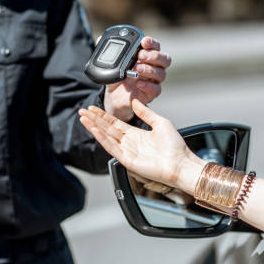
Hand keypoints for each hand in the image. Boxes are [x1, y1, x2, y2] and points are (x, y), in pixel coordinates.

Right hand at [79, 99, 204, 191]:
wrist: (181, 163)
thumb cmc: (175, 147)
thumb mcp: (160, 122)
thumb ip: (146, 112)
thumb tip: (135, 100)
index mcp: (136, 134)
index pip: (114, 123)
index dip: (103, 116)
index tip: (93, 108)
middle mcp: (129, 143)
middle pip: (107, 129)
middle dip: (94, 119)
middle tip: (82, 111)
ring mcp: (127, 152)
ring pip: (106, 137)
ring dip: (94, 127)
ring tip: (84, 118)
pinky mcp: (127, 160)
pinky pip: (111, 147)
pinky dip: (102, 138)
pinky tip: (94, 129)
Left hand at [103, 36, 170, 120]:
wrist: (114, 96)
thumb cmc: (117, 76)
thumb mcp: (111, 63)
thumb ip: (108, 50)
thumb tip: (100, 38)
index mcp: (146, 56)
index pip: (156, 46)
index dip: (152, 43)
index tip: (143, 41)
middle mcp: (153, 67)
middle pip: (165, 59)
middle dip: (154, 55)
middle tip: (141, 55)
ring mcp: (154, 80)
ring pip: (161, 73)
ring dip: (149, 70)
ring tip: (136, 69)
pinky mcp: (151, 93)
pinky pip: (157, 89)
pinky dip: (148, 85)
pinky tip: (138, 83)